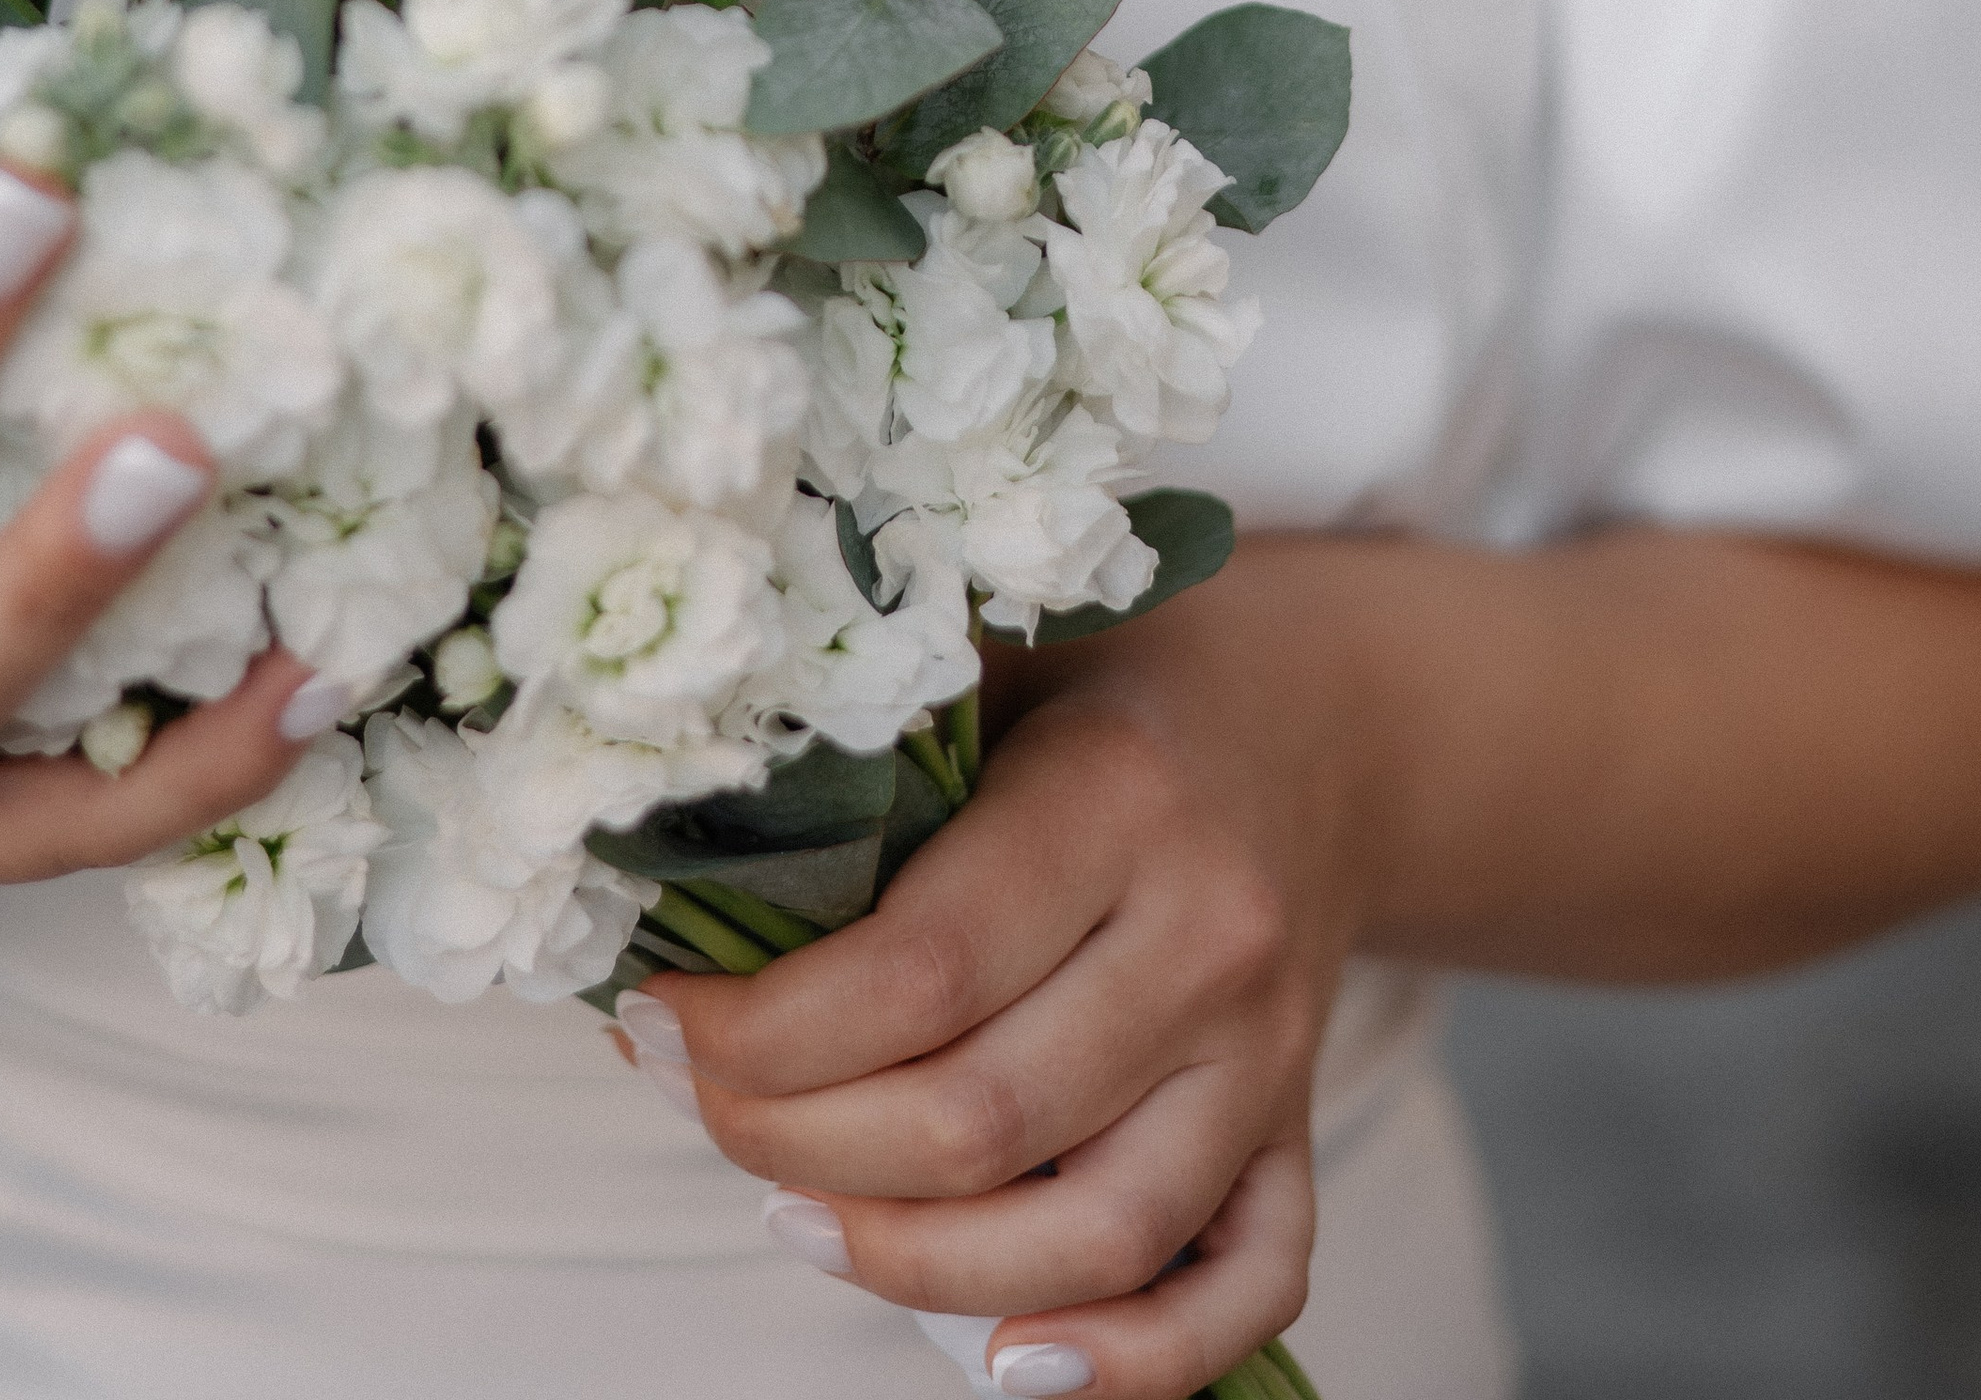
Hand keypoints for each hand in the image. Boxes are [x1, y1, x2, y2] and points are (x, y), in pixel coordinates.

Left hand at [643, 565, 1351, 1399]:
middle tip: (691, 1099)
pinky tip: (1005, 1360)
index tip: (658, 1016)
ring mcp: (1267, 1053)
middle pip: (978, 1123)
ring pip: (1094, 1238)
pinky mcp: (1300, 1130)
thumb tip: (662, 852)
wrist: (1322, 712)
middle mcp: (1207, 937)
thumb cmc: (1112, 676)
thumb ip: (866, 742)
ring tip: (787, 1215)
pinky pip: (1246, 1290)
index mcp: (1119, 798)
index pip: (919, 974)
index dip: (761, 1033)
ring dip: (910, 1263)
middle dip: (792, 1142)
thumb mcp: (992, 652)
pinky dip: (1134, 1360)